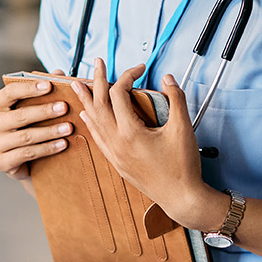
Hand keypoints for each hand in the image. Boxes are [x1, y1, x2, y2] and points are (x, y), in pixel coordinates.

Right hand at [0, 71, 72, 180]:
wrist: (18, 161)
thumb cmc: (25, 127)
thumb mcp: (32, 107)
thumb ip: (43, 90)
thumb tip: (59, 73)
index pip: (9, 92)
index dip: (29, 88)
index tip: (49, 85)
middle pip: (19, 116)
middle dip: (44, 111)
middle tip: (65, 108)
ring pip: (25, 136)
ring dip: (50, 132)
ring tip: (68, 128)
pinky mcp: (0, 162)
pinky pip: (27, 154)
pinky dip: (47, 149)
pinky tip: (62, 144)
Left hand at [71, 60, 218, 228]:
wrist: (182, 198)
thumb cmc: (183, 167)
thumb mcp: (183, 128)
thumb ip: (176, 99)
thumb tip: (168, 79)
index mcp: (131, 133)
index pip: (119, 95)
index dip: (128, 76)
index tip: (140, 68)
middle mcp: (117, 143)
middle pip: (99, 105)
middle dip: (96, 81)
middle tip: (96, 63)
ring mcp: (115, 154)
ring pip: (94, 122)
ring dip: (87, 100)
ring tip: (78, 85)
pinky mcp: (117, 163)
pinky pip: (97, 138)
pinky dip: (91, 122)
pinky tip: (87, 115)